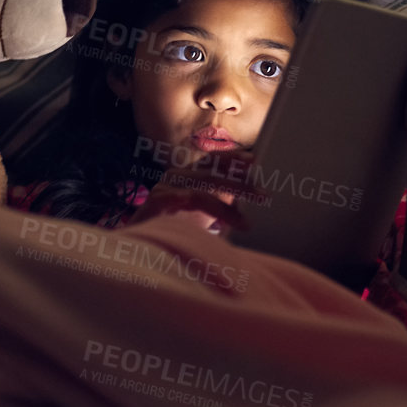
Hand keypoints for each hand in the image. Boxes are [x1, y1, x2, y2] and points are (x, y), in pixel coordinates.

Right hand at [129, 147, 267, 231]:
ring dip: (224, 207)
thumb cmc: (177, 228)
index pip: (214, 161)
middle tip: (263, 195)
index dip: (233, 159)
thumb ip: (224, 202)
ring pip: (199, 191)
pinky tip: (212, 221)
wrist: (143, 247)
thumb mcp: (206, 213)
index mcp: (190, 174)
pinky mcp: (154, 203)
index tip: (254, 160)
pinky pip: (178, 202)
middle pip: (211, 174)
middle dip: (239, 184)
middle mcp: (176, 176)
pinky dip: (195, 206)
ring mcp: (163, 188)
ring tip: (245, 223)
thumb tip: (254, 197)